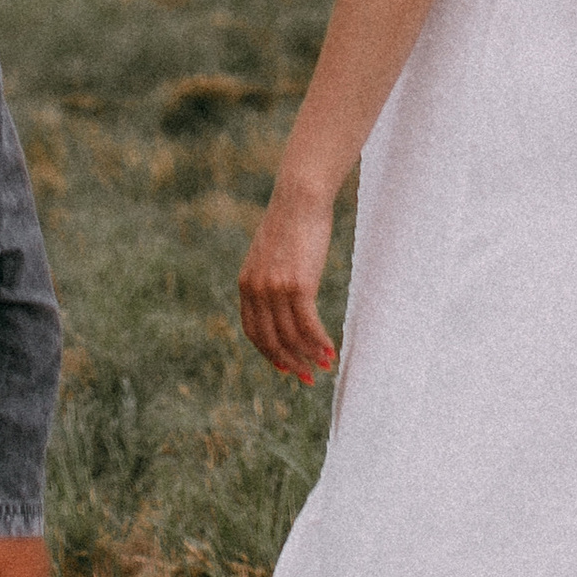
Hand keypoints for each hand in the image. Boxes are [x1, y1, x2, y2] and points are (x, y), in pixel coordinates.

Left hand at [239, 170, 341, 382]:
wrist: (299, 199)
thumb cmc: (290, 224)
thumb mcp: (270, 255)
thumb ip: (269, 280)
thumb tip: (281, 301)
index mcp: (246, 285)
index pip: (253, 332)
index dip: (269, 354)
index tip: (284, 366)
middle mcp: (256, 290)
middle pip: (271, 340)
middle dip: (290, 363)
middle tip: (308, 377)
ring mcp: (276, 289)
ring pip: (291, 336)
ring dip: (309, 356)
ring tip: (325, 365)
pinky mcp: (298, 285)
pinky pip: (308, 324)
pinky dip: (319, 342)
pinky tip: (331, 350)